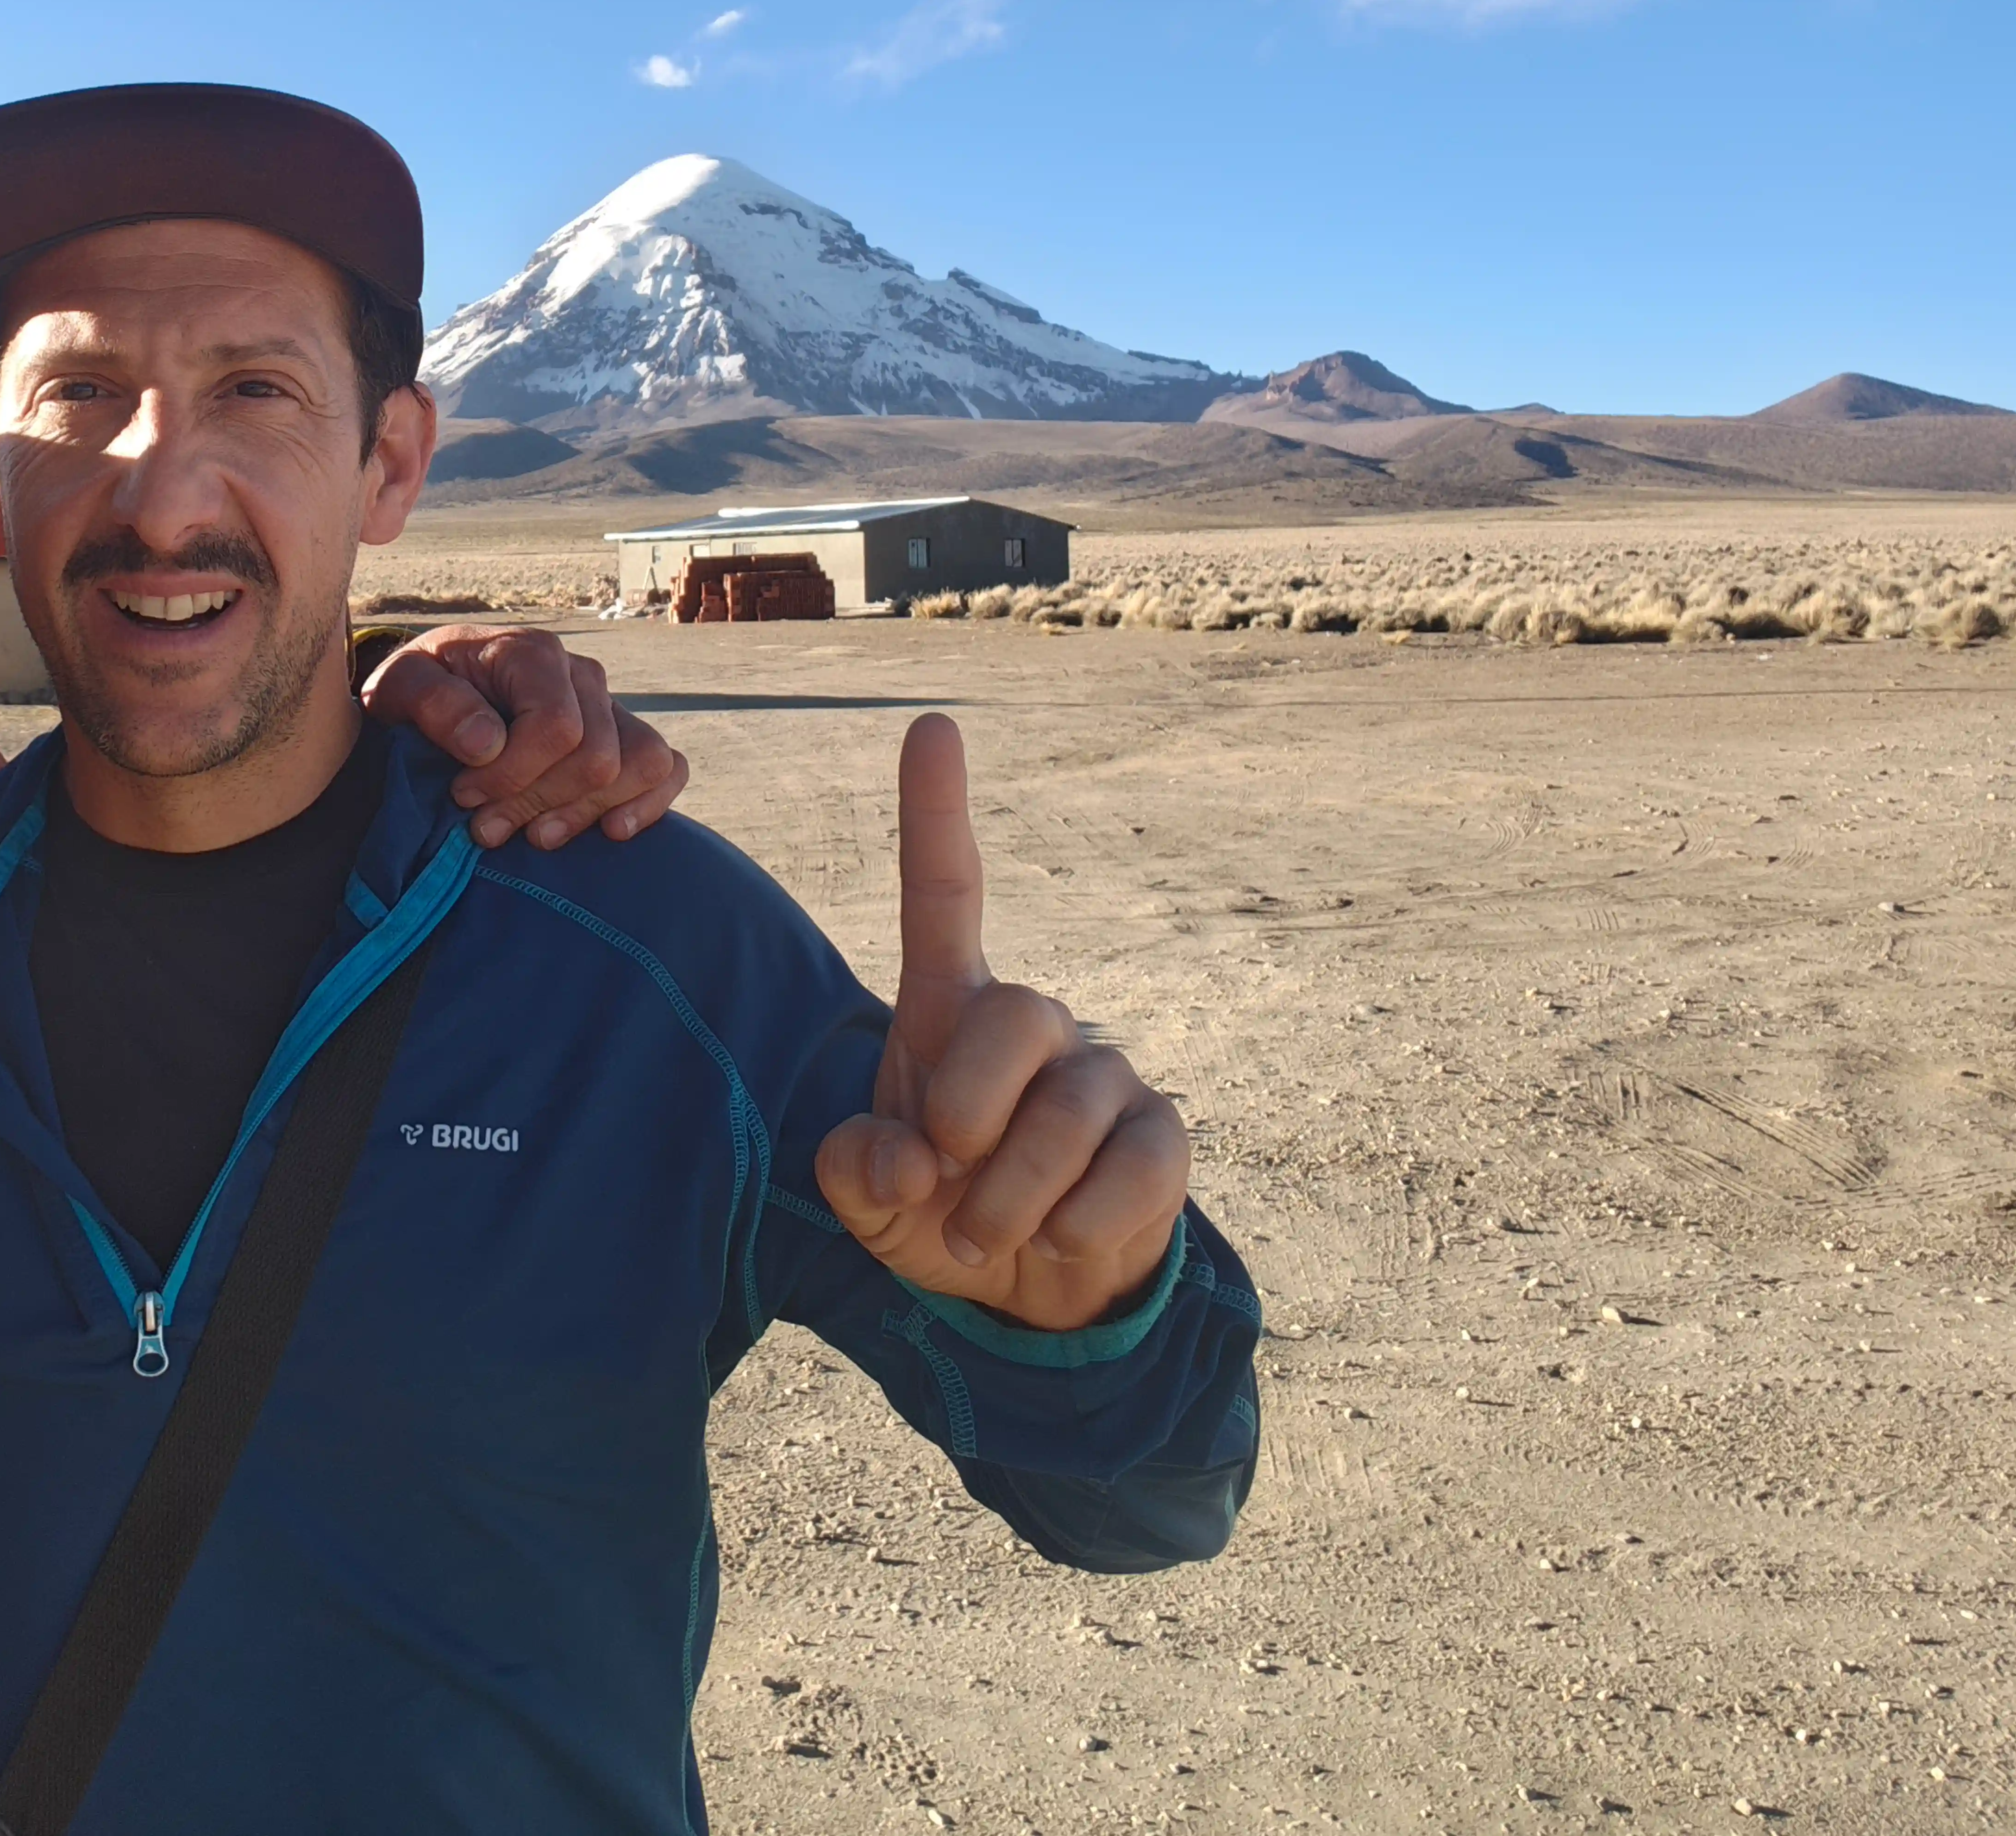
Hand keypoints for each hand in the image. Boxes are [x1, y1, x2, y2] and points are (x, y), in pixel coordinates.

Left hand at [361, 624, 687, 849]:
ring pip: (642, 764)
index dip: (514, 776)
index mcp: (532, 653)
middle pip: (596, 758)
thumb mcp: (400, 686)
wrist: (437, 691)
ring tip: (536, 835)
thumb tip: (486, 744)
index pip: (556, 727)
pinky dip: (648, 804)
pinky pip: (667, 767)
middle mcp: (582, 676)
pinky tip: (609, 830)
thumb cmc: (420, 690)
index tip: (464, 795)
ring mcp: (610, 706)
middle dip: (538, 804)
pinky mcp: (624, 738)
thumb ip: (434, 704)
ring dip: (587, 812)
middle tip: (484, 827)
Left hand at [815, 715, 1188, 1333]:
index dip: (935, 810)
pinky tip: (1058, 1243)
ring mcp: (1106, 1077)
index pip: (945, 891)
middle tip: (943, 1177)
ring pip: (1071, 1113)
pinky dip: (1080, 1225)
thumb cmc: (936, 1212)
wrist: (1020, 1289)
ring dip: (1012, 1198)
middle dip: (969, 1111)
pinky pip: (1133, 1172)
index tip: (930, 726)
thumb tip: (905, 1162)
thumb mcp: (868, 1199)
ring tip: (981, 1238)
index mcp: (951, 1010)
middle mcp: (1036, 1025)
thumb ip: (854, 1171)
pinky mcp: (1161, 1139)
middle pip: (1018, 1012)